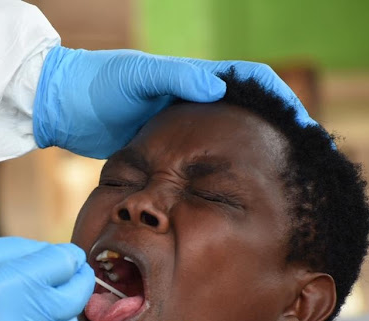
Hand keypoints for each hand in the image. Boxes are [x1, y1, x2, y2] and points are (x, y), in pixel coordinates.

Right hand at [0, 237, 94, 320]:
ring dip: (61, 313)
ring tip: (39, 304)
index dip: (66, 255)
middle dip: (75, 280)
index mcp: (12, 284)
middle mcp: (26, 320)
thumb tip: (50, 253)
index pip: (67, 262)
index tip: (62, 256)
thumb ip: (14, 250)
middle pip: (77, 295)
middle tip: (64, 275)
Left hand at [33, 47, 315, 158]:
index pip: (253, 82)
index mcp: (195, 77)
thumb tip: (219, 86)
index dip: (283, 102)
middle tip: (301, 164)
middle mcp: (194, 99)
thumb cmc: (98, 85)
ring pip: (229, 140)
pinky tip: (229, 195)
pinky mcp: (166, 149)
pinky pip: (202, 160)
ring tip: (276, 185)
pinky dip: (221, 172)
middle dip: (277, 134)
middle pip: (248, 115)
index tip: (304, 129)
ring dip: (253, 156)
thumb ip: (174, 77)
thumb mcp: (136, 76)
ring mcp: (181, 126)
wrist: (63, 106)